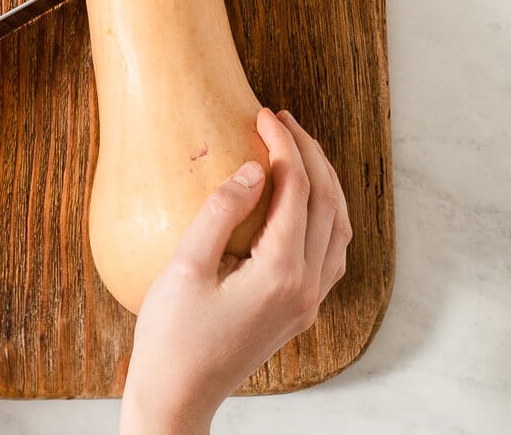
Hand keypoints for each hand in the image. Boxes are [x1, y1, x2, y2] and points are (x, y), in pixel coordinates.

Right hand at [120, 107, 351, 434]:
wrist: (177, 397)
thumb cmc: (172, 335)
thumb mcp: (186, 266)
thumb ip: (220, 211)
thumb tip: (252, 170)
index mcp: (280, 272)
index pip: (297, 187)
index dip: (283, 144)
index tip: (264, 113)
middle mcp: (306, 288)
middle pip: (328, 202)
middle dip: (309, 153)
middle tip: (283, 119)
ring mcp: (307, 303)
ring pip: (338, 228)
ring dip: (324, 182)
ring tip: (297, 149)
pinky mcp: (299, 311)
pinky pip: (330, 253)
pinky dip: (325, 215)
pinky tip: (303, 201)